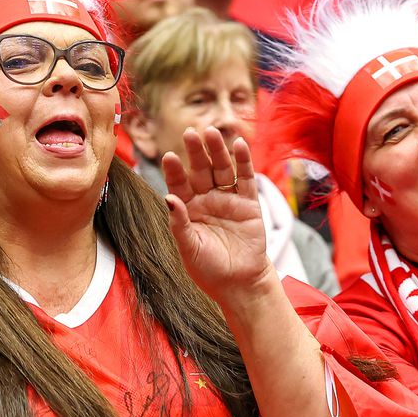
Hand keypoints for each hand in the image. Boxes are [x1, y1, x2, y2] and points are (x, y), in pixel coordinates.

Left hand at [161, 127, 270, 305]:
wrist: (239, 284)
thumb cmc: (209, 269)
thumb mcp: (189, 248)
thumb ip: (180, 223)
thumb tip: (168, 198)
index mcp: (189, 209)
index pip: (179, 184)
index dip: (175, 171)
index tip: (169, 156)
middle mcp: (207, 200)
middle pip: (201, 170)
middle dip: (197, 152)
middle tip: (191, 133)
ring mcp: (228, 199)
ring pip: (222, 169)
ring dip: (218, 151)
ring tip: (212, 133)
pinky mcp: (249, 203)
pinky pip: (245, 179)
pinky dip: (243, 161)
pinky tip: (239, 145)